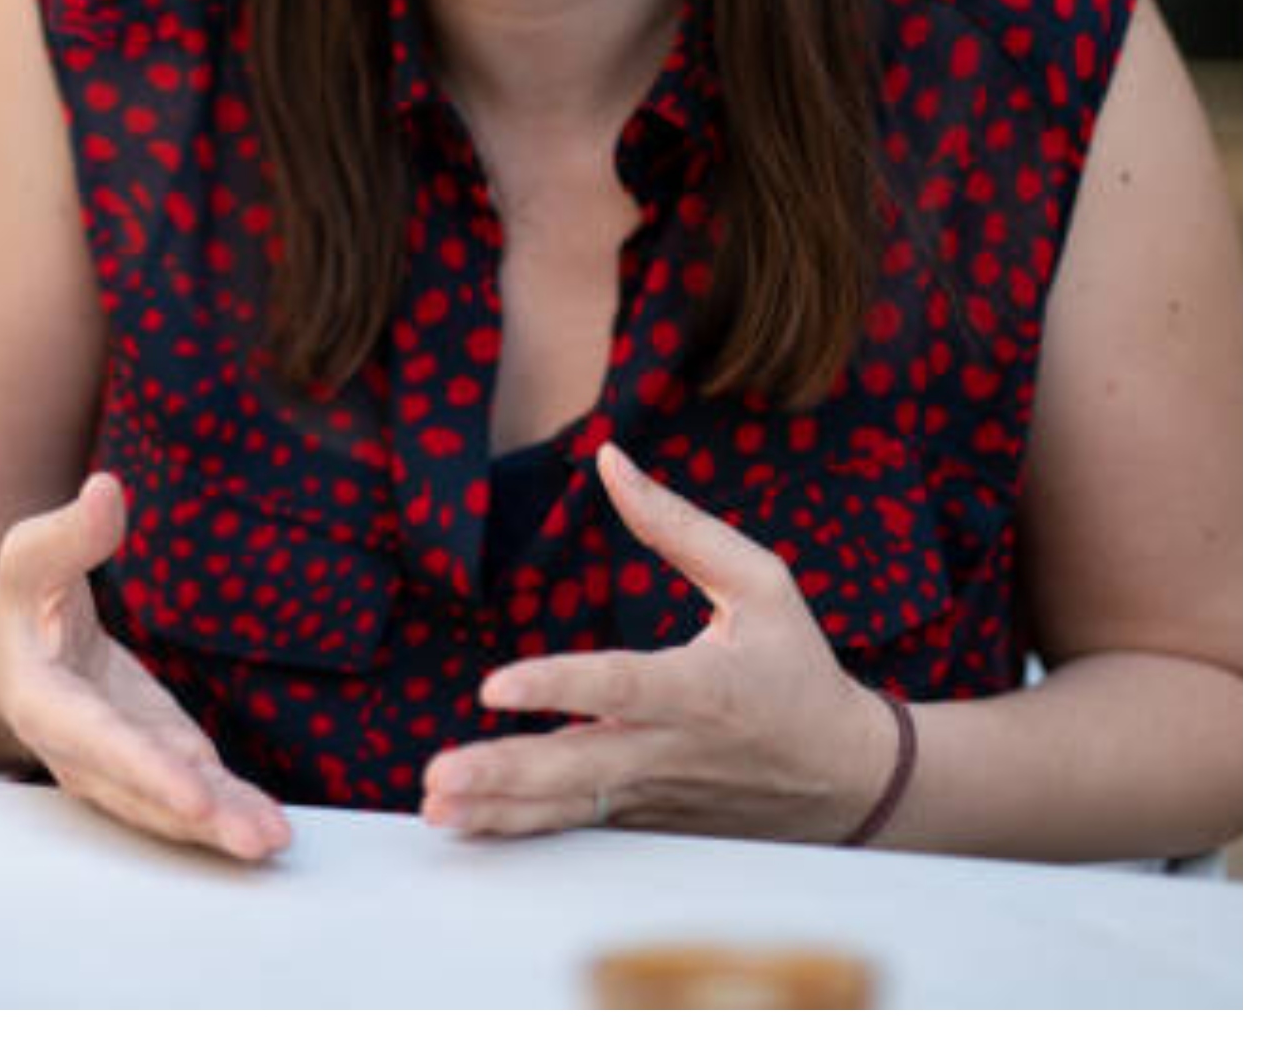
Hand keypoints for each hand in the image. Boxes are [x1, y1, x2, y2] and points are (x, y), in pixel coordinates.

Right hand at [0, 473, 292, 859]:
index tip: (191, 792)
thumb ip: (70, 534)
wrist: (18, 658)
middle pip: (143, 792)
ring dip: (224, 827)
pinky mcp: (163, 764)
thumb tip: (107, 492)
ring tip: (271, 842)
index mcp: (45, 704)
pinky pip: (198, 795)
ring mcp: (126, 768)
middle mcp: (84, 754)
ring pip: (174, 806)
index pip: (98, 741)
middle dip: (197, 818)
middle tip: (252, 840)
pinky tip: (272, 830)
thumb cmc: (23, 605)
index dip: (144, 769)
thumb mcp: (31, 560)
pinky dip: (233, 812)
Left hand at [420, 442, 901, 842]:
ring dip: (499, 812)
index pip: (621, 686)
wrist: (851, 779)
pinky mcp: (645, 819)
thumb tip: (610, 459)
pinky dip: (521, 829)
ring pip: (570, 809)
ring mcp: (656, 793)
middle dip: (507, 773)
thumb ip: (680, 525)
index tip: (495, 687)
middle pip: (581, 767)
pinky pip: (577, 825)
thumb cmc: (798, 667)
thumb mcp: (762, 584)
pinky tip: (466, 827)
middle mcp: (672, 749)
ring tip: (436, 810)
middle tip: (440, 776)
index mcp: (703, 688)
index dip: (558, 686)